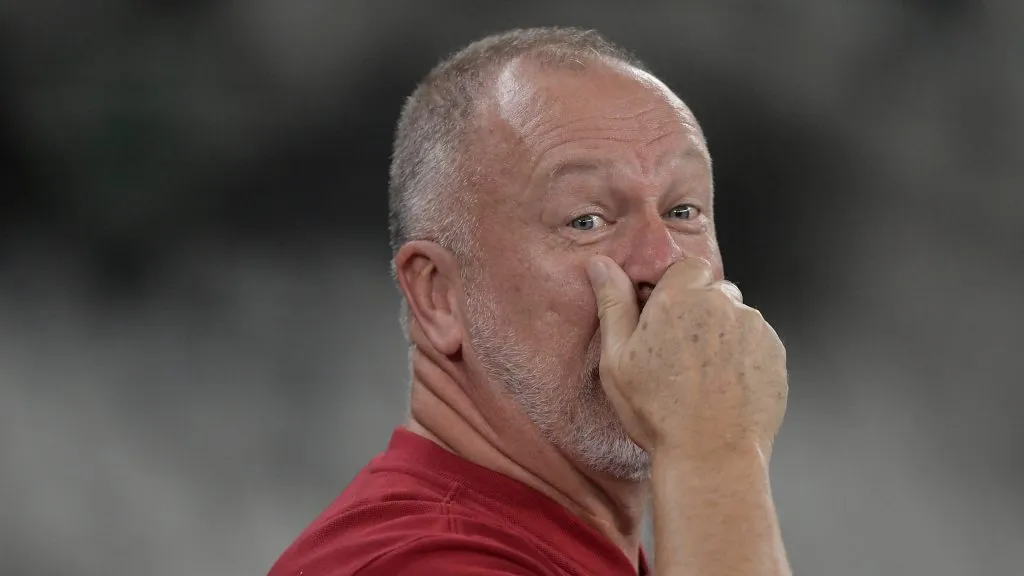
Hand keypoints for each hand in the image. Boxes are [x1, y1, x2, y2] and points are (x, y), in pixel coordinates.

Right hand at [586, 256, 787, 462]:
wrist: (711, 456)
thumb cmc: (658, 413)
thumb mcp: (617, 360)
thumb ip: (613, 304)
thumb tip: (601, 265)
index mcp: (678, 299)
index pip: (687, 267)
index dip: (678, 290)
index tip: (667, 318)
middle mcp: (720, 304)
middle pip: (714, 291)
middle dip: (701, 311)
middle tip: (682, 353)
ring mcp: (754, 327)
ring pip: (737, 317)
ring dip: (724, 334)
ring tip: (706, 375)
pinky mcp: (776, 352)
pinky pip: (758, 342)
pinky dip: (745, 355)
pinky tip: (727, 385)